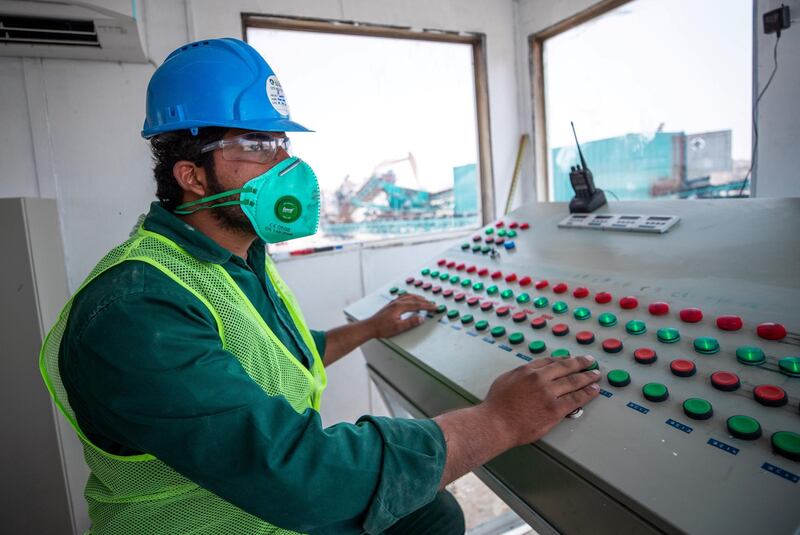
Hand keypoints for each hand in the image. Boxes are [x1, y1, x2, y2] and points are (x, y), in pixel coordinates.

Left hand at [366, 293, 436, 338]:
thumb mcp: (398, 327)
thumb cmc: (382, 328)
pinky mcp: (390, 305)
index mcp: (399, 307)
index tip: (435, 307)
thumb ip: (411, 322)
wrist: (370, 327)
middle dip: (425, 301)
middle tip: (433, 304)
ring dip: (417, 298)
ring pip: (408, 296)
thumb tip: (421, 319)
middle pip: (414, 299)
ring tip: (424, 300)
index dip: (428, 306)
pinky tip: (410, 298)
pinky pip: (403, 297)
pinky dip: (410, 297)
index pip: (417, 305)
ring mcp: (393, 303)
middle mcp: (396, 302)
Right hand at [480, 355, 600, 446]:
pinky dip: (587, 393)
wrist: (496, 423)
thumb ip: (519, 375)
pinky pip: (576, 399)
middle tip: (589, 362)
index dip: (564, 360)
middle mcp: (539, 378)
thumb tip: (528, 374)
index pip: (550, 361)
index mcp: (527, 370)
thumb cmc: (497, 406)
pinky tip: (594, 391)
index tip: (570, 359)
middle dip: (580, 363)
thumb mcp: (505, 380)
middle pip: (565, 367)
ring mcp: (548, 393)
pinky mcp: (555, 409)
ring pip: (574, 381)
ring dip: (587, 377)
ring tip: (595, 375)